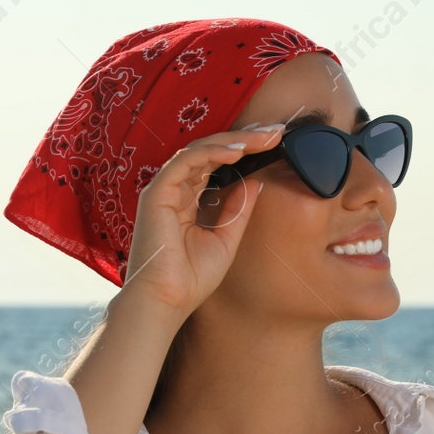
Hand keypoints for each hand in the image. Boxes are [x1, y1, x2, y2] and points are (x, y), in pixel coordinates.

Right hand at [120, 123, 285, 314]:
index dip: (245, 151)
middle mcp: (174, 191)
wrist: (166, 302)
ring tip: (264, 137)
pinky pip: (186, 161)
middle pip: (211, 152)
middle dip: (245, 139)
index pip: (217, 165)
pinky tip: (239, 151)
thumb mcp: (226, 239)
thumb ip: (238, 210)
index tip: (275, 144)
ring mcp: (164, 190)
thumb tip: (256, 182)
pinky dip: (213, 152)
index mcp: (188, 201)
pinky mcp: (157, 193)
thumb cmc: (191, 279)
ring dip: (234, 140)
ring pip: (200, 150)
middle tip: (277, 131)